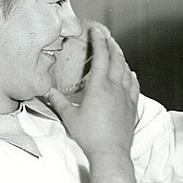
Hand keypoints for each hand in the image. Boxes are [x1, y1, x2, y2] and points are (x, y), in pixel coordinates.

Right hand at [48, 27, 139, 158]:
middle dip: (112, 46)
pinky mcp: (132, 107)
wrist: (111, 152)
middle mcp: (115, 88)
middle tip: (108, 38)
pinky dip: (132, 77)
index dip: (98, 41)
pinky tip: (131, 75)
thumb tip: (48, 92)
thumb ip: (59, 101)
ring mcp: (126, 97)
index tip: (96, 31)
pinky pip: (134, 87)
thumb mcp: (69, 117)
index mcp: (99, 86)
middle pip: (116, 60)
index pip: (100, 56)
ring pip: (126, 71)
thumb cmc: (90, 136)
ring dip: (122, 59)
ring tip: (118, 52)